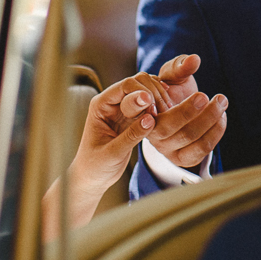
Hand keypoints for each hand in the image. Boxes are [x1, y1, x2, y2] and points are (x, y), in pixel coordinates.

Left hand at [43, 73, 167, 238]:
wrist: (93, 177)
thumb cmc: (95, 167)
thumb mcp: (113, 153)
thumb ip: (131, 136)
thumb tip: (150, 119)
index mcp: (101, 105)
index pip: (125, 85)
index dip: (142, 93)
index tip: (154, 110)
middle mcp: (112, 102)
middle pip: (138, 82)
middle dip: (153, 94)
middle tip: (163, 113)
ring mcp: (123, 108)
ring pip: (146, 90)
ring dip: (159, 99)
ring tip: (167, 115)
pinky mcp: (133, 116)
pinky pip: (150, 104)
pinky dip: (160, 106)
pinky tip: (168, 115)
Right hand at [144, 53, 226, 170]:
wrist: (179, 111)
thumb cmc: (172, 92)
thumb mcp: (172, 76)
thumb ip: (179, 67)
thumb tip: (194, 59)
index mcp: (142, 114)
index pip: (144, 113)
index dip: (167, 106)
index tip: (197, 94)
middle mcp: (151, 135)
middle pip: (169, 126)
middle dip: (191, 110)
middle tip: (207, 95)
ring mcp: (167, 150)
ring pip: (189, 137)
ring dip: (210, 118)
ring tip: (221, 100)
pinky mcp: (183, 159)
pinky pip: (202, 149)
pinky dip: (216, 131)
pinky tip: (221, 116)